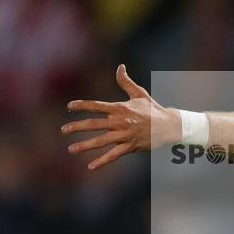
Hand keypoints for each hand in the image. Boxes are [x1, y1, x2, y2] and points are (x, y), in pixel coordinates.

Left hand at [62, 64, 179, 169]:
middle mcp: (121, 121)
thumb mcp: (140, 94)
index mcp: (121, 108)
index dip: (82, 105)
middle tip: (64, 130)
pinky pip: (114, 155)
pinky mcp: (131, 146)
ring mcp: (125, 135)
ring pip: (102, 141)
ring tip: (71, 149)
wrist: (169, 125)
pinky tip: (91, 166)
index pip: (97, 106)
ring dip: (86, 145)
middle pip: (95, 124)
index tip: (69, 106)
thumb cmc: (153, 109)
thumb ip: (126, 82)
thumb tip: (120, 66)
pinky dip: (103, 161)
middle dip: (78, 127)